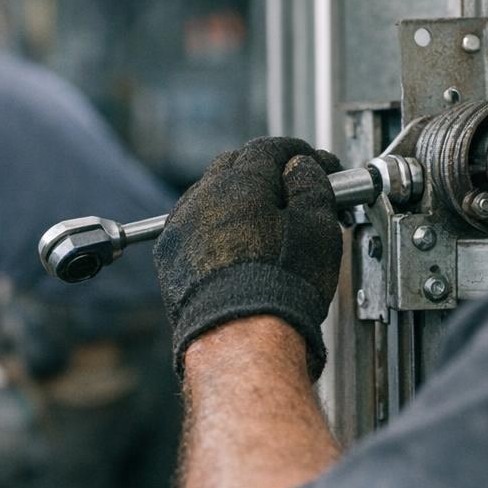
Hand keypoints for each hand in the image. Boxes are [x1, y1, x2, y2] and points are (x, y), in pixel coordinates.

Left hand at [153, 137, 345, 380]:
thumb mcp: (316, 226)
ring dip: (238, 198)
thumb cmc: (281, 286)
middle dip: (266, 172)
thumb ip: (310, 185)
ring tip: (267, 219)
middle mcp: (202, 198)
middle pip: (235, 166)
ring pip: (210, 196)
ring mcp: (180, 227)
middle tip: (295, 190)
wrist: (241, 338)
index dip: (297, 153)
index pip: (268, 149)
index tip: (317, 165)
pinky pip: (194, 227)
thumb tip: (302, 167)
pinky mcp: (171, 258)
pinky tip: (237, 244)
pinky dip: (216, 226)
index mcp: (238, 182)